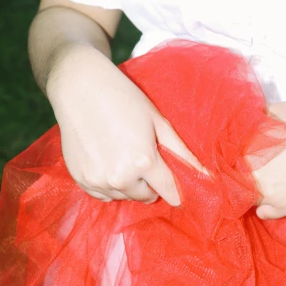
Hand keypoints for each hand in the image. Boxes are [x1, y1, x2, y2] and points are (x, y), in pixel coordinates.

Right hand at [47, 45, 207, 205]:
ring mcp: (97, 180)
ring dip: (128, 184)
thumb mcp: (158, 122)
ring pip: (123, 196)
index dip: (175, 188)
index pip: (170, 193)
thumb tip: (206, 175)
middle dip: (149, 183)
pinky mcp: (81, 179)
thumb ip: (182, 152)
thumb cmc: (124, 99)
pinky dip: (108, 184)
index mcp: (143, 162)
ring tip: (122, 154)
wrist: (80, 88)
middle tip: (142, 155)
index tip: (174, 181)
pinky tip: (107, 159)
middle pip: (145, 197)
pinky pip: (103, 195)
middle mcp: (119, 177)